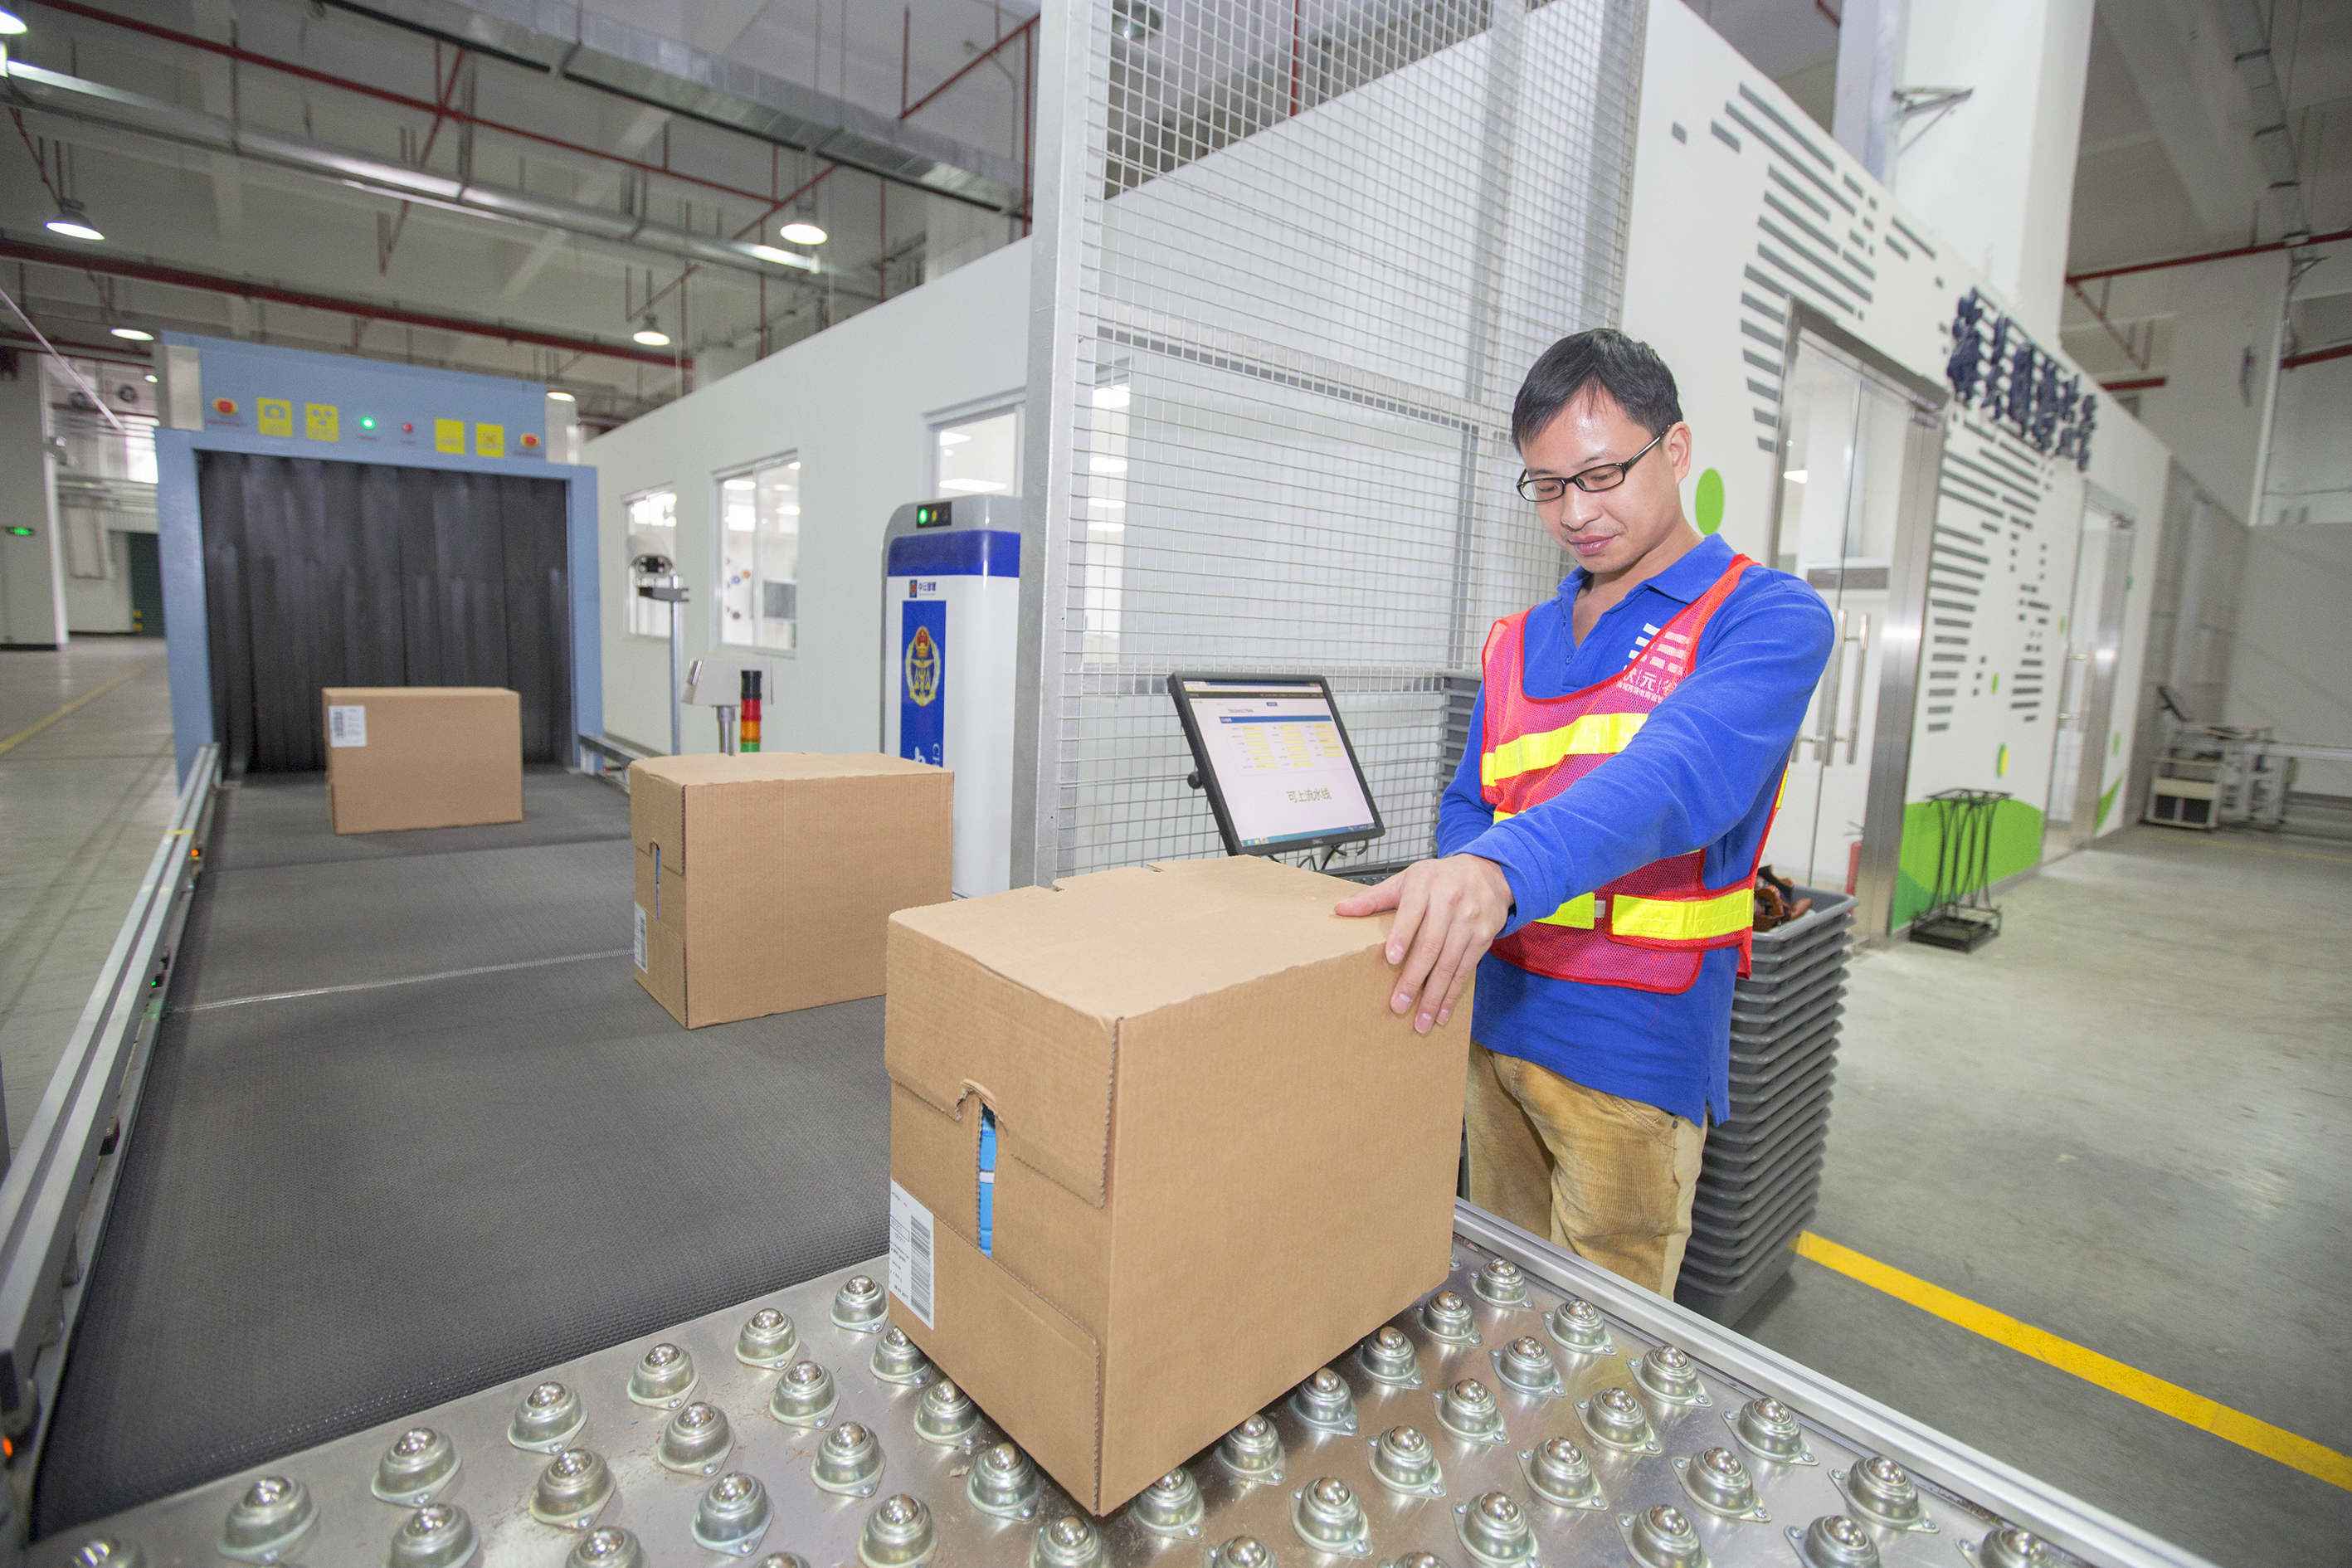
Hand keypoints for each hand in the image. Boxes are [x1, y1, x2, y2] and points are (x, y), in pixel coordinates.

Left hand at [1334, 855, 1512, 1034]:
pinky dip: (1452, 994)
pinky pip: (1465, 970)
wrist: (1487, 874)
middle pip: (1431, 944)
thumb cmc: (1439, 879)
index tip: (1392, 959)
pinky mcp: (1483, 938)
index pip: (1412, 912)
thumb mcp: (1407, 879)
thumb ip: (1374, 897)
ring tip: (1421, 1021)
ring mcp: (1469, 922)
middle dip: (1414, 978)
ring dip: (1434, 995)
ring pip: (1449, 963)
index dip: (1403, 935)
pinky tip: (1442, 1013)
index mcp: (1425, 885)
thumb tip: (1341, 909)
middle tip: (1399, 1004)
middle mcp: (1449, 902)